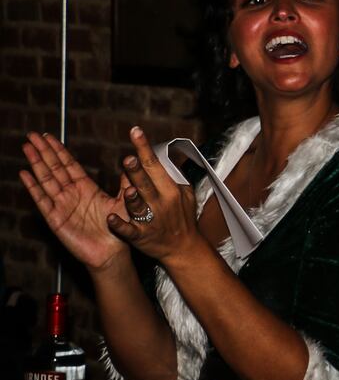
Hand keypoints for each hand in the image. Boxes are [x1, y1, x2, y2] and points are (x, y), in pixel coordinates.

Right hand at [21, 132, 128, 271]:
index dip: (58, 150)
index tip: (49, 136)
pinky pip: (42, 200)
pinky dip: (33, 187)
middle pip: (54, 168)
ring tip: (27, 147)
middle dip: (43, 151)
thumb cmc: (119, 228)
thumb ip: (127, 182)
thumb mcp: (125, 200)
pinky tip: (25, 174)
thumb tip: (135, 161)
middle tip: (32, 135)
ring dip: (36, 163)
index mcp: (86, 188)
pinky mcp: (55, 218)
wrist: (112, 252)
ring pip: (46, 180)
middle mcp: (71, 194)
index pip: (69, 164)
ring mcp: (61, 205)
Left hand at [105, 127, 205, 264]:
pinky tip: (111, 219)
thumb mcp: (185, 194)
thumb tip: (163, 155)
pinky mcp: (141, 236)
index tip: (135, 132)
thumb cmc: (183, 217)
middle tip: (128, 158)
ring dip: (133, 198)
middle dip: (137, 171)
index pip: (156, 164)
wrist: (183, 248)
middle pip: (146, 184)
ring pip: (139, 206)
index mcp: (171, 190)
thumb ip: (173, 176)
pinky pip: (129, 230)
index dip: (144, 148)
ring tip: (128, 189)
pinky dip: (120, 225)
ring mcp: (151, 221)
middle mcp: (161, 203)